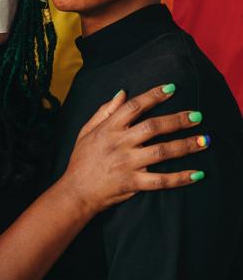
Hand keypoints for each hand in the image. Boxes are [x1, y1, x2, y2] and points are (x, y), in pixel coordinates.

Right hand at [62, 84, 207, 213]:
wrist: (76, 191)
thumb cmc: (81, 160)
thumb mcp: (86, 131)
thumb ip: (104, 111)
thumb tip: (122, 92)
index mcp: (109, 129)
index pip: (134, 107)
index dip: (153, 96)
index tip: (171, 88)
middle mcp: (120, 143)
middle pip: (153, 127)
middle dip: (177, 120)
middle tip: (197, 115)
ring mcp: (127, 164)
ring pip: (161, 152)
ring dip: (185, 145)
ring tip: (204, 140)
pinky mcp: (132, 183)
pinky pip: (160, 180)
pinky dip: (180, 178)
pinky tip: (196, 174)